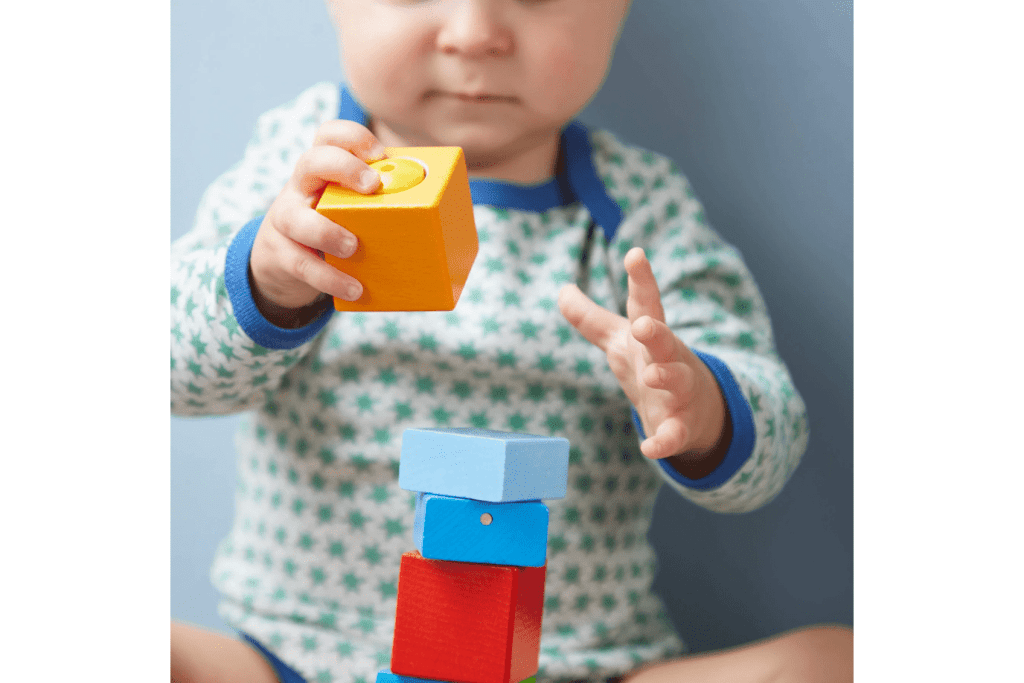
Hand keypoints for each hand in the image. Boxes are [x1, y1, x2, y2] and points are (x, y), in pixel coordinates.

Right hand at [250, 120, 386, 310]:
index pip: (329, 135)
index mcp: (323, 169)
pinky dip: (329, 278)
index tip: (379, 154)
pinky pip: (301, 264)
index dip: (352, 137)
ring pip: (295, 217)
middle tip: (373, 187)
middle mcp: (301, 187)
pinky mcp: (281, 254)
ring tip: (352, 246)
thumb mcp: (349, 205)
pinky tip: (354, 288)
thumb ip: (382, 201)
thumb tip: (446, 213)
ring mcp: (286, 219)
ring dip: (326, 231)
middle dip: (343, 168)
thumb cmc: (333, 225)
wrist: (283, 260)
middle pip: (311, 161)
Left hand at [558, 248, 728, 462]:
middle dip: (655, 332)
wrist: (696, 412)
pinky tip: (650, 448)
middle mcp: (669, 358)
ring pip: (677, 381)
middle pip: (664, 340)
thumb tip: (562, 289)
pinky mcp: (681, 426)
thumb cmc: (652, 366)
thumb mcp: (620, 341)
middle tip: (642, 324)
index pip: (646, 303)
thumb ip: (591, 319)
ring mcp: (679, 392)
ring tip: (650, 375)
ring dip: (665, 377)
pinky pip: (674, 434)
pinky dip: (664, 441)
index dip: (641, 279)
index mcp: (651, 336)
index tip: (635, 254)